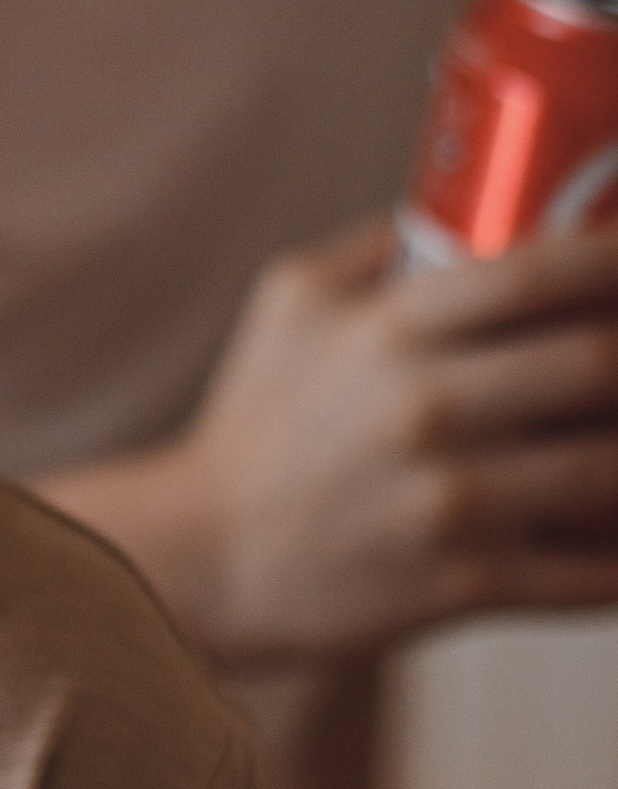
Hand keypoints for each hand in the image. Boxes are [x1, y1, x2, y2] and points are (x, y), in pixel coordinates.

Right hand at [89, 217, 617, 664]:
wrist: (211, 558)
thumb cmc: (259, 422)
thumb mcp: (291, 303)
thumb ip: (380, 245)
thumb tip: (480, 203)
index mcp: (387, 331)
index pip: (536, 274)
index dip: (615, 258)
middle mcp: (423, 411)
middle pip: (598, 364)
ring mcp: (451, 504)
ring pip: (611, 471)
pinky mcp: (467, 585)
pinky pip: (595, 571)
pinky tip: (614, 526)